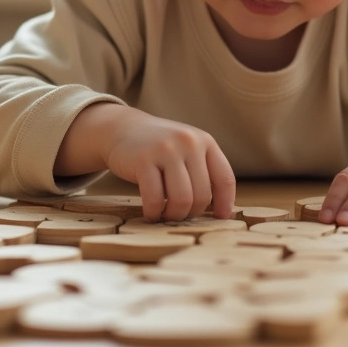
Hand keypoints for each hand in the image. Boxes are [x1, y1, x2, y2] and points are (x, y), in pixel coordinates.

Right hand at [99, 108, 235, 221]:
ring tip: (165, 215)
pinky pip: (155, 199)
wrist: (122, 128)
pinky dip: (154, 212)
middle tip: (179, 215)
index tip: (220, 218)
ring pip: (182, 200)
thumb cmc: (158, 148)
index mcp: (205, 141)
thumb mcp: (186, 149)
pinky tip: (150, 213)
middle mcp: (189, 142)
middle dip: (191, 213)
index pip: (225, 179)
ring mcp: (166, 149)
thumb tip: (220, 210)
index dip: (225, 203)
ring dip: (173, 215)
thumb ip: (202, 170)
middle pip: (202, 195)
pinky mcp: (143, 160)